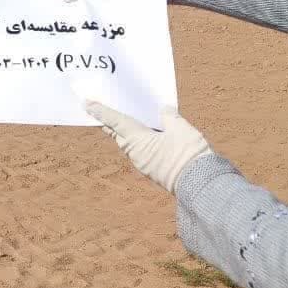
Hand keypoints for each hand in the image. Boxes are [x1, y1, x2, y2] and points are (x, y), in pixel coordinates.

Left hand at [83, 101, 211, 193]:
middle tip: (99, 110)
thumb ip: (170, 117)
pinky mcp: (153, 170)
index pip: (115, 121)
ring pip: (130, 144)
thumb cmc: (188, 155)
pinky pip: (142, 151)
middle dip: (109, 122)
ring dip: (125, 132)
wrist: (201, 184)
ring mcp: (144, 164)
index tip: (86, 103)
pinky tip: (148, 135)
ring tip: (123, 120)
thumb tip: (164, 110)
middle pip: (118, 134)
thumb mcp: (181, 129)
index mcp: (138, 140)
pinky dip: (140, 141)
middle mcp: (136, 153)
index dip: (101, 111)